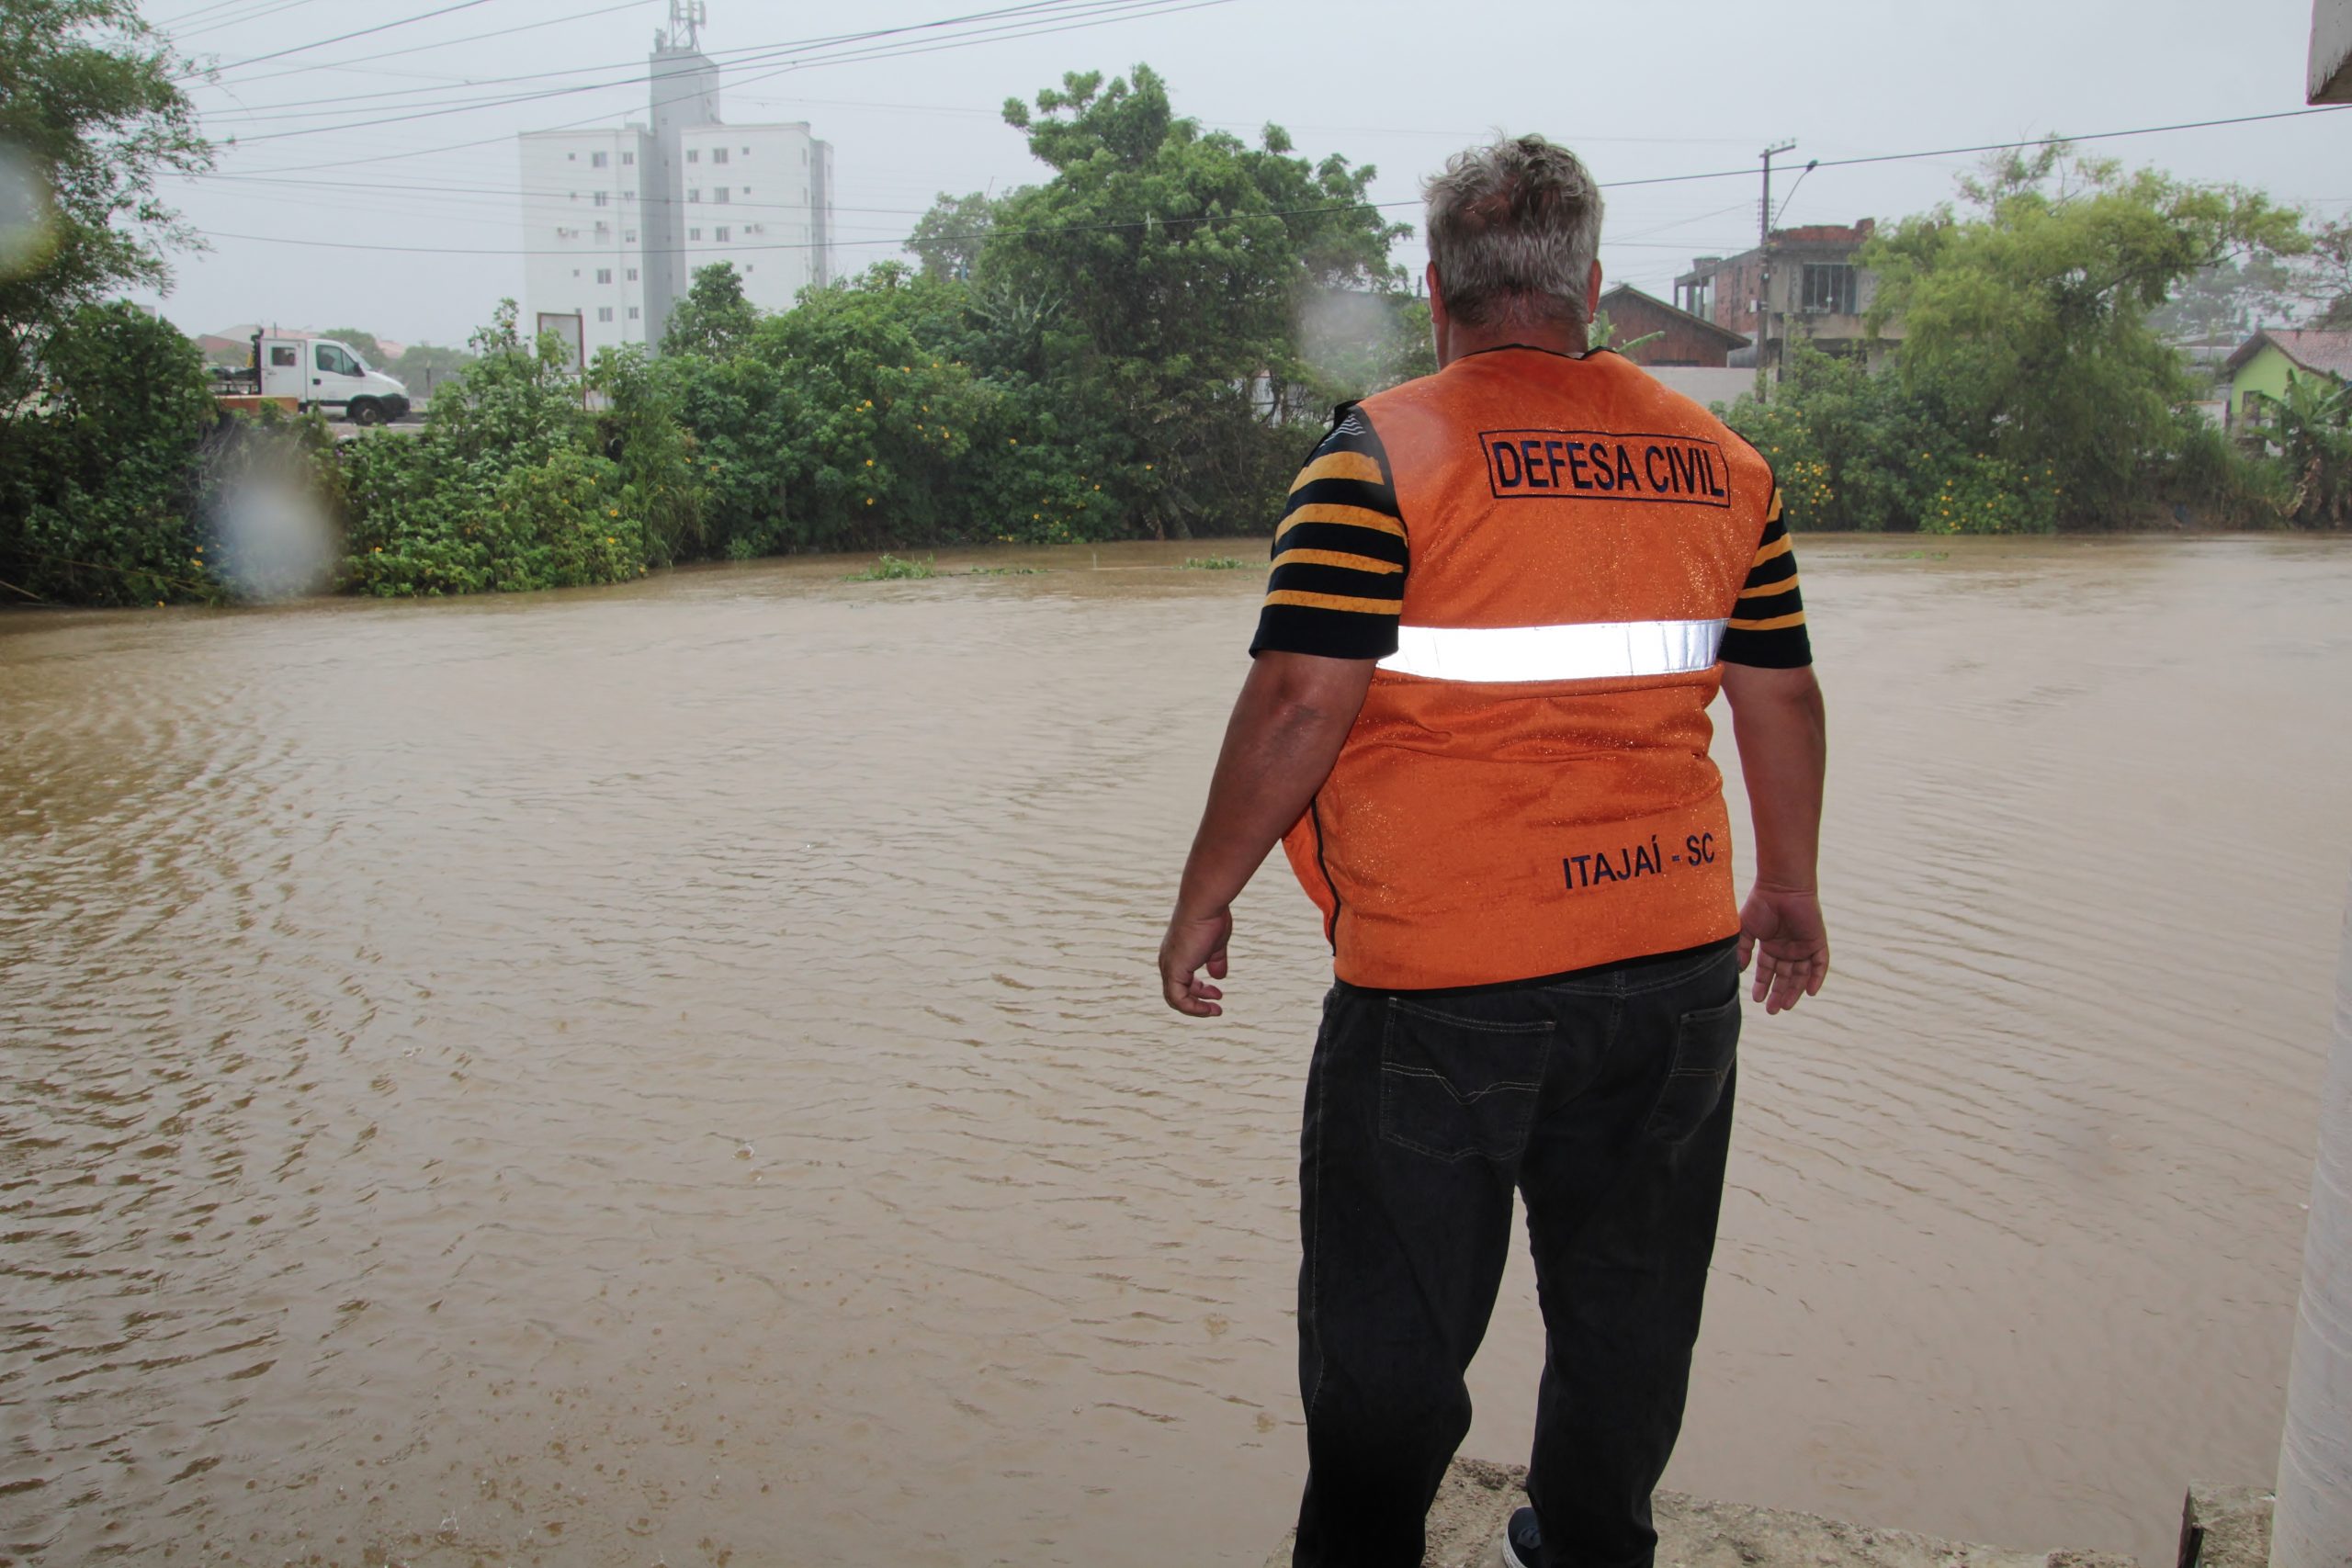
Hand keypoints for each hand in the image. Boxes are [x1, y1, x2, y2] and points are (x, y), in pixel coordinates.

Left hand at [1159, 905, 1232, 1016]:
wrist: (1204, 905)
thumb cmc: (1211, 919)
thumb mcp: (1215, 945)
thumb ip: (1215, 961)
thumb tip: (1219, 977)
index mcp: (1176, 954)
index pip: (1182, 980)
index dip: (1199, 990)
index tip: (1217, 993)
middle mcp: (1168, 962)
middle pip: (1177, 992)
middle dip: (1198, 1000)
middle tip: (1217, 1002)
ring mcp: (1169, 967)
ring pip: (1175, 999)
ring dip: (1196, 1008)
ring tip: (1216, 1010)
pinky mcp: (1173, 971)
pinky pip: (1178, 999)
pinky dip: (1193, 1007)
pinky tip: (1209, 1007)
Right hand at [1737, 884, 1828, 1014]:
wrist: (1781, 887)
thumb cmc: (1761, 903)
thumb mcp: (1746, 929)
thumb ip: (1743, 949)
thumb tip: (1741, 970)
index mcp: (1771, 944)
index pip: (1767, 970)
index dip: (1762, 985)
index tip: (1756, 999)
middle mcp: (1787, 948)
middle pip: (1785, 976)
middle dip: (1778, 993)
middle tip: (1771, 1011)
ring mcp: (1803, 945)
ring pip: (1801, 974)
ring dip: (1794, 990)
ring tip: (1784, 1006)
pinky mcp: (1817, 941)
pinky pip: (1820, 964)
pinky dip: (1817, 978)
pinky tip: (1810, 992)